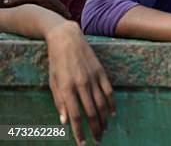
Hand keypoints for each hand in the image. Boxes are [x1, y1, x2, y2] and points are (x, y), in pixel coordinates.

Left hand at [45, 21, 114, 144]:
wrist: (67, 39)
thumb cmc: (56, 62)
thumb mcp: (53, 82)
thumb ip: (59, 102)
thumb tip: (65, 122)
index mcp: (67, 88)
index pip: (75, 116)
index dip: (79, 131)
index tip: (82, 142)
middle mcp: (82, 84)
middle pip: (91, 112)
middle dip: (94, 129)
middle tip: (97, 140)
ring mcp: (93, 78)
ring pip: (101, 104)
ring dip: (104, 120)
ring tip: (104, 130)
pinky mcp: (101, 72)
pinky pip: (108, 91)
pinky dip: (111, 103)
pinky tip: (112, 113)